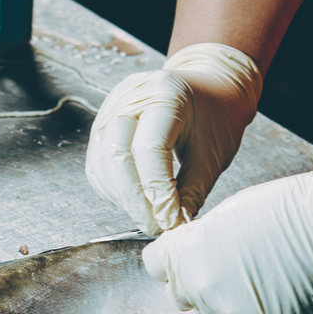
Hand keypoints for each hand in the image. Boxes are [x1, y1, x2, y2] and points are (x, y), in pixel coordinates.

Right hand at [85, 43, 261, 234]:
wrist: (209, 88)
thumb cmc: (215, 115)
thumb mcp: (213, 153)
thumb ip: (192, 190)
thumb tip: (174, 224)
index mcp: (166, 95)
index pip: (149, 149)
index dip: (156, 191)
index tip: (169, 220)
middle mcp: (132, 97)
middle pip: (117, 154)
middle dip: (135, 199)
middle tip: (154, 225)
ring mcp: (112, 108)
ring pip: (102, 161)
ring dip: (121, 197)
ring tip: (146, 215)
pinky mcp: (103, 122)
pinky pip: (97, 162)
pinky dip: (111, 188)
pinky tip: (132, 200)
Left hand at [142, 153, 312, 313]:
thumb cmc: (284, 211)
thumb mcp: (225, 216)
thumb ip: (198, 242)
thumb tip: (191, 255)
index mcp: (183, 254)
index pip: (154, 265)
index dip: (171, 259)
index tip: (185, 255)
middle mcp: (197, 287)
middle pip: (180, 293)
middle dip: (197, 282)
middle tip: (230, 265)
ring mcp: (226, 312)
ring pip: (213, 312)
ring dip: (229, 299)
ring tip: (261, 276)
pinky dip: (257, 312)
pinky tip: (277, 291)